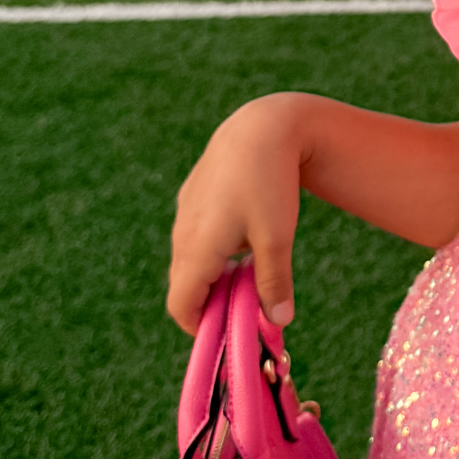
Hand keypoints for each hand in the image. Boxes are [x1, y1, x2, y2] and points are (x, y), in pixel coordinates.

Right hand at [167, 94, 305, 335]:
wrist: (261, 126)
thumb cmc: (270, 183)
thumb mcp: (277, 238)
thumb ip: (274, 283)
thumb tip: (278, 323)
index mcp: (197, 250)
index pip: (181, 307)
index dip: (200, 328)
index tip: (230, 332)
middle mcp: (183, 234)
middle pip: (185, 286)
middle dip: (211, 303)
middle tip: (246, 308)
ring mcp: (185, 212)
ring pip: (190, 259)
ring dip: (213, 275)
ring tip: (250, 272)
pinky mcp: (194, 195)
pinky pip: (195, 235)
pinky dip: (213, 249)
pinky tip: (247, 237)